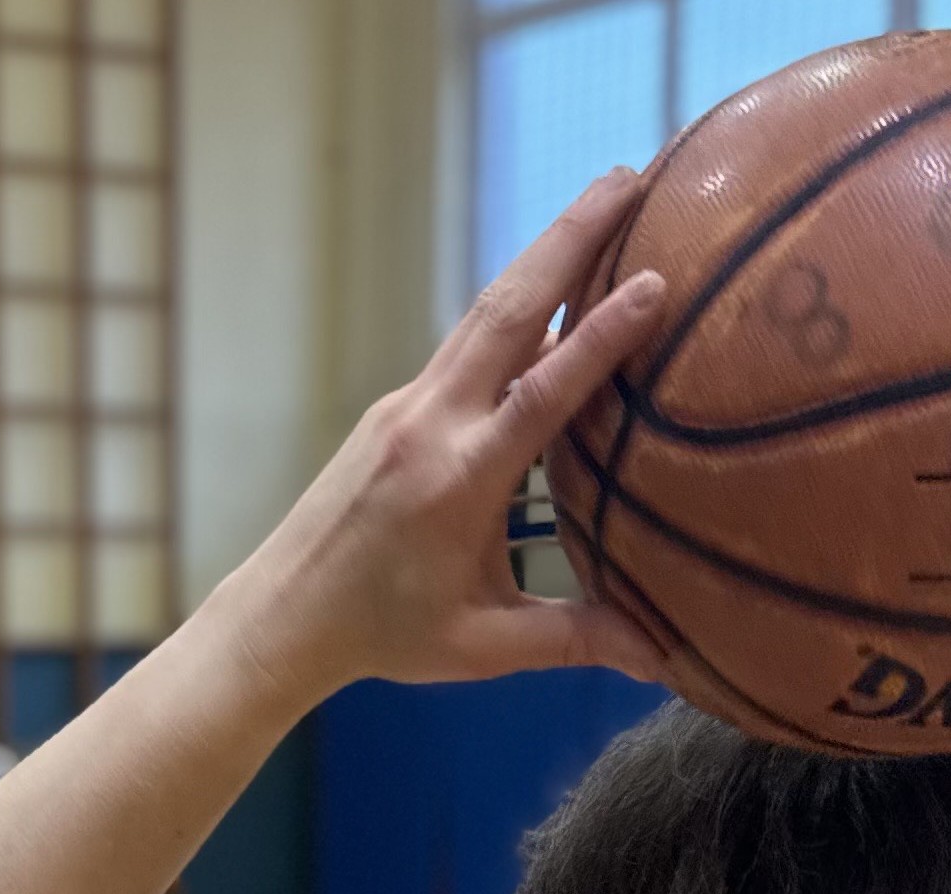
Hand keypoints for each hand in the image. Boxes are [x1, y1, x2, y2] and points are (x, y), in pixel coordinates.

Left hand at [227, 167, 669, 698]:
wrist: (283, 614)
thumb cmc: (383, 634)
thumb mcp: (482, 644)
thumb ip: (573, 641)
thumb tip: (667, 660)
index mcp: (457, 479)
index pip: (540, 394)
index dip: (598, 338)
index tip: (654, 282)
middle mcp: (430, 424)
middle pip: (507, 312)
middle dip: (569, 239)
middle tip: (632, 176)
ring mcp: (408, 406)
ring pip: (485, 314)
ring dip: (544, 253)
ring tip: (606, 196)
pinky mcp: (398, 407)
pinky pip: (468, 342)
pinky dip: (517, 300)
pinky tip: (556, 277)